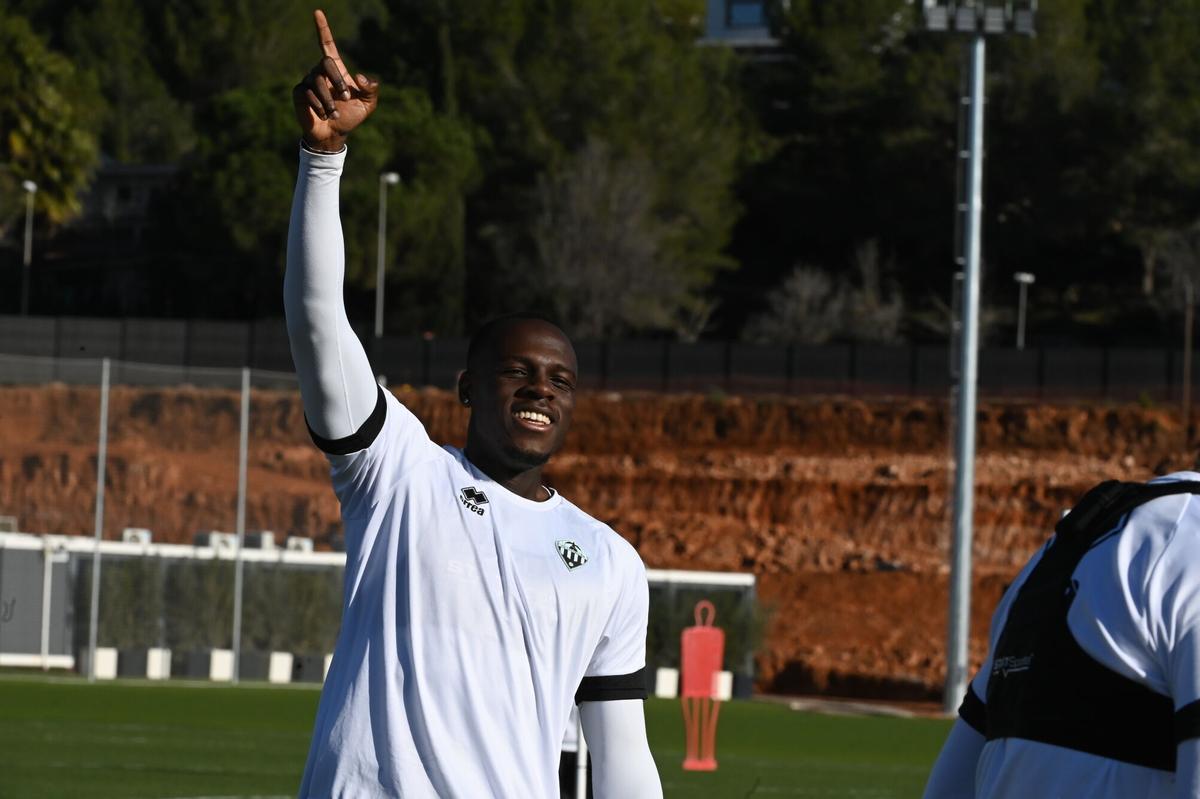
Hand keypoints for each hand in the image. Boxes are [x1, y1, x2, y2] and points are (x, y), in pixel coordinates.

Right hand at [292, 9, 377, 151]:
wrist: (334, 134)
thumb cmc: (350, 116)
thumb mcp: (368, 103)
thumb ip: (372, 89)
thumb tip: (360, 76)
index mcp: (336, 69)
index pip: (327, 44)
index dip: (323, 29)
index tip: (318, 12)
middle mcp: (320, 71)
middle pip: (326, 62)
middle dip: (338, 80)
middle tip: (346, 97)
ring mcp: (308, 81)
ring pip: (317, 81)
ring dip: (330, 100)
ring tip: (335, 113)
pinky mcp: (299, 93)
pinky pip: (308, 93)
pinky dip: (319, 105)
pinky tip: (324, 114)